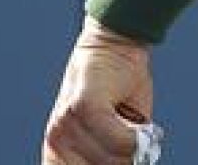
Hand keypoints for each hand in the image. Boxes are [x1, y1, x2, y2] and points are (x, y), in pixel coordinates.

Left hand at [41, 17, 154, 164]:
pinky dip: (135, 136)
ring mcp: (66, 125)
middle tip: (137, 143)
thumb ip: (111, 156)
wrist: (114, 44)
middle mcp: (56, 141)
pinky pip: (118, 140)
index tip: (120, 159)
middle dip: (123, 160)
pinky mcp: (83, 109)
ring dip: (133, 146)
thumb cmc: (117, 92)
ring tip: (137, 125)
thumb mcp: (111, 134)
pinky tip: (141, 123)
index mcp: (58, 152)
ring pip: (111, 160)